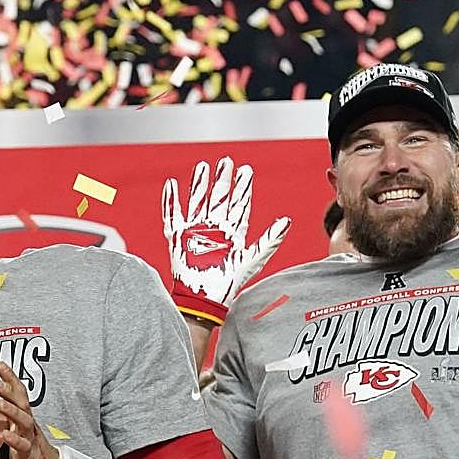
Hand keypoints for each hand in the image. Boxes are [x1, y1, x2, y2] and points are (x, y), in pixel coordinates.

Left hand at [0, 362, 58, 458]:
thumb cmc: (28, 453)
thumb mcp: (11, 431)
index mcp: (22, 418)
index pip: (19, 394)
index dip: (11, 379)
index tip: (2, 365)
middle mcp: (26, 426)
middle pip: (22, 404)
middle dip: (10, 391)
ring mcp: (28, 439)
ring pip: (24, 423)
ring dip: (12, 412)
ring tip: (1, 405)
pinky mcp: (26, 455)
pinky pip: (21, 447)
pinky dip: (13, 440)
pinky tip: (5, 436)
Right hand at [162, 157, 290, 313]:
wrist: (204, 298)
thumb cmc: (228, 282)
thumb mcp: (253, 258)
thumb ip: (270, 239)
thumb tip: (288, 221)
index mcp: (232, 233)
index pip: (239, 205)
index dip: (242, 188)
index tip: (245, 170)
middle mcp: (214, 230)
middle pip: (219, 199)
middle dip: (223, 180)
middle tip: (226, 161)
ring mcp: (195, 232)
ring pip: (197, 202)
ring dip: (200, 185)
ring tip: (202, 167)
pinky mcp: (179, 238)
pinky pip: (173, 216)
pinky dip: (171, 201)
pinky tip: (171, 185)